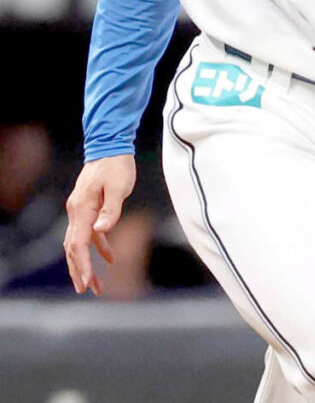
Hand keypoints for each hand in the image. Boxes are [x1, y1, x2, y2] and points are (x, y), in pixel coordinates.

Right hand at [64, 155, 135, 294]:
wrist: (110, 145)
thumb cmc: (116, 165)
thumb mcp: (119, 186)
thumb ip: (111, 209)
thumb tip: (101, 230)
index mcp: (82, 208)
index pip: (78, 243)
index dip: (82, 265)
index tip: (87, 283)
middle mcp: (76, 211)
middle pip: (73, 248)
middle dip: (79, 271)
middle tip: (88, 291)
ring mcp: (81, 209)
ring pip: (79, 243)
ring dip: (86, 263)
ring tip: (97, 284)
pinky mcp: (88, 207)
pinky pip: (90, 233)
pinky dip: (98, 246)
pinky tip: (110, 258)